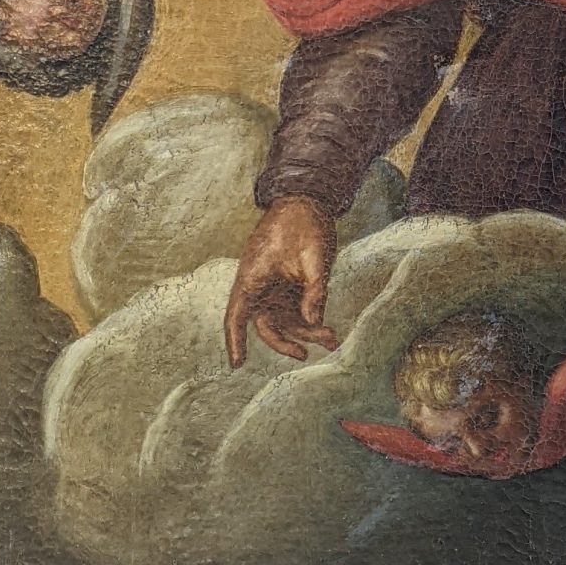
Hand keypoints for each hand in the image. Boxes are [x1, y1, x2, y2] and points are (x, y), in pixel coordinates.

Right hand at [224, 195, 339, 366]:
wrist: (308, 199)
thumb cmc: (306, 224)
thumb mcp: (316, 258)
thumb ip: (315, 291)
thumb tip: (312, 323)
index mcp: (253, 277)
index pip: (237, 316)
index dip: (234, 341)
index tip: (236, 364)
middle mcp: (259, 287)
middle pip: (266, 325)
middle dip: (286, 342)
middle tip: (306, 353)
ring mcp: (274, 287)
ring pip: (284, 321)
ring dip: (305, 333)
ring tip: (331, 340)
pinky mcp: (289, 286)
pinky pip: (296, 311)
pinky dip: (310, 322)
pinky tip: (327, 333)